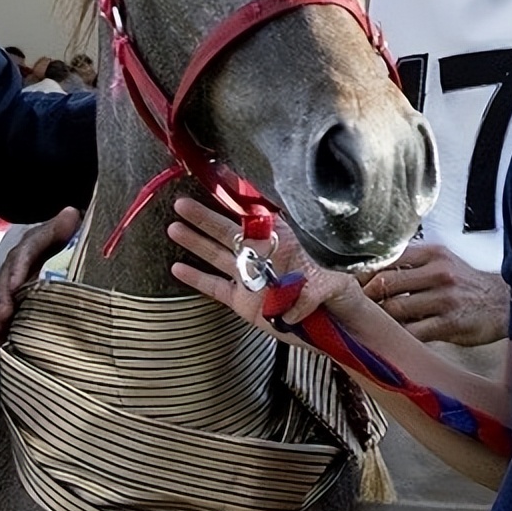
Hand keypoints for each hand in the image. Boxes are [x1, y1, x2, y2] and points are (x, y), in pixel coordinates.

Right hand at [0, 206, 78, 348]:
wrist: (78, 236)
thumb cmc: (77, 231)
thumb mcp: (75, 224)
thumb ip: (70, 222)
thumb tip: (70, 214)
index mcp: (34, 242)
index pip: (23, 254)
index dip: (17, 269)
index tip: (14, 286)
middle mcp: (22, 260)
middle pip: (8, 279)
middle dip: (3, 299)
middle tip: (2, 317)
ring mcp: (21, 277)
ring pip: (6, 296)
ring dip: (1, 315)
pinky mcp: (25, 293)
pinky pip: (12, 308)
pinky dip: (6, 324)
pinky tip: (2, 339)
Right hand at [167, 197, 366, 335]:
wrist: (336, 325)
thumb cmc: (338, 293)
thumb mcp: (333, 285)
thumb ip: (313, 292)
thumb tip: (296, 305)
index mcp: (285, 244)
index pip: (256, 219)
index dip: (236, 203)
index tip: (216, 185)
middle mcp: (264, 257)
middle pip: (229, 233)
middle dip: (205, 217)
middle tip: (182, 203)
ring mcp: (252, 279)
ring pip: (218, 256)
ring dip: (196, 242)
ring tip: (173, 227)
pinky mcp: (244, 302)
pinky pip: (217, 287)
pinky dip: (197, 279)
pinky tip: (178, 269)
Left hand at [359, 242, 507, 345]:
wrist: (504, 303)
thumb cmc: (467, 285)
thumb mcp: (443, 263)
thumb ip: (411, 265)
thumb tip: (371, 276)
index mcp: (432, 253)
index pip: (387, 258)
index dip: (363, 273)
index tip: (350, 285)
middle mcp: (437, 272)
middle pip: (385, 283)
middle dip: (365, 299)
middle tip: (353, 309)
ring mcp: (443, 298)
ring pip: (395, 309)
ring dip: (378, 320)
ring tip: (370, 326)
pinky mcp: (449, 324)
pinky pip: (412, 333)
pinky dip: (397, 337)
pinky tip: (392, 340)